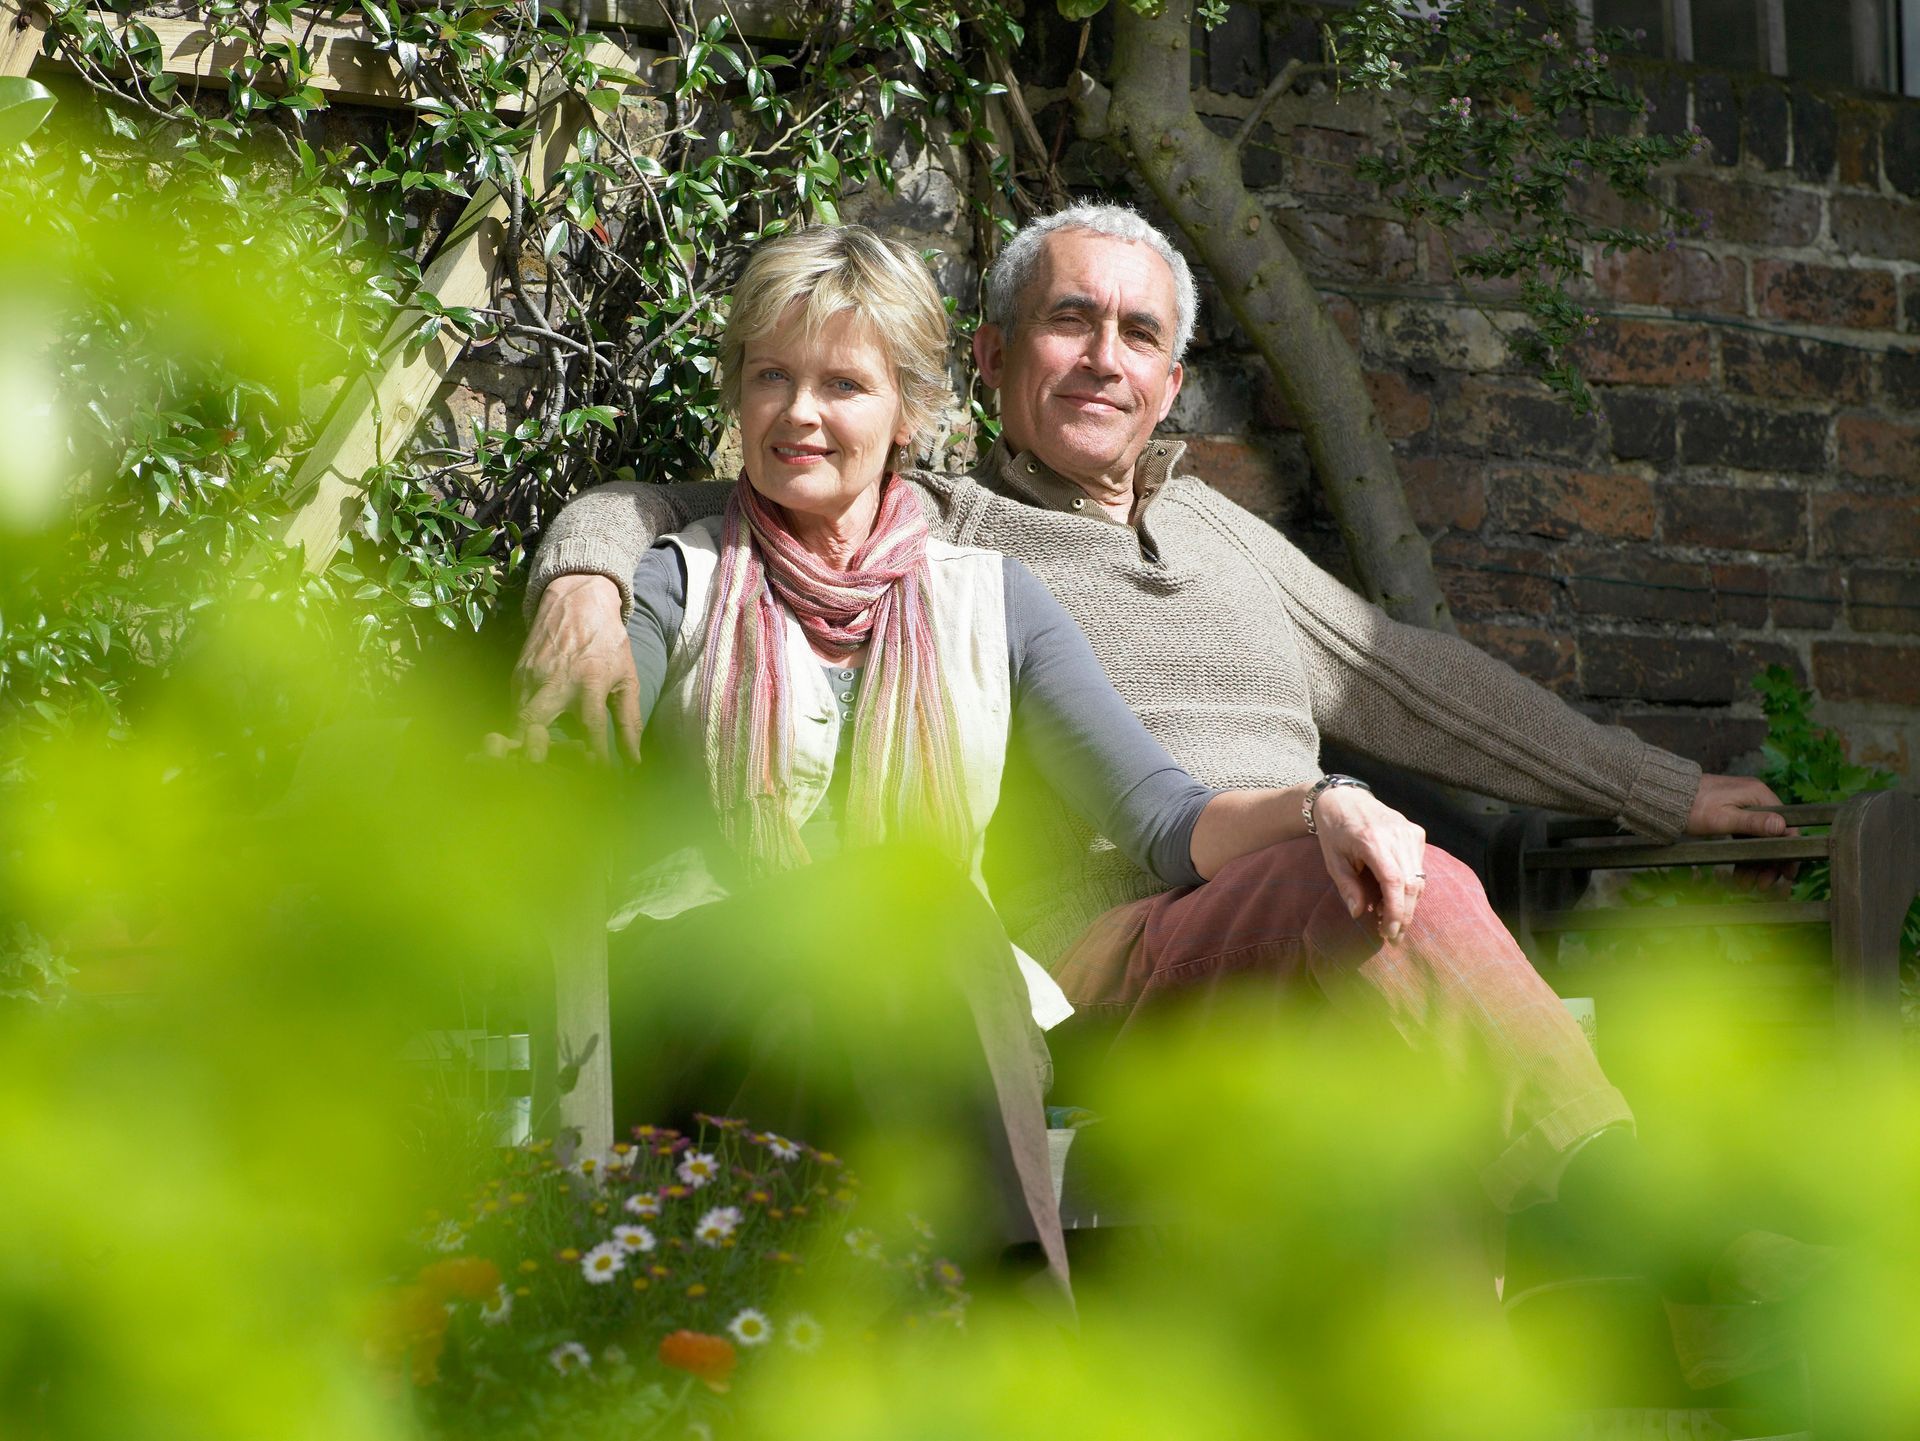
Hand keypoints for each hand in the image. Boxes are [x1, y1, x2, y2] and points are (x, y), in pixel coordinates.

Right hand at [510, 573, 639, 762]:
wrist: (577, 600)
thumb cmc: (608, 641)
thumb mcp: (626, 677)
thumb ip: (630, 720)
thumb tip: (634, 760)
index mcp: (590, 681)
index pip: (590, 728)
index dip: (594, 758)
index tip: (599, 779)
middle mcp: (556, 680)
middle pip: (533, 725)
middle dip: (534, 754)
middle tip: (543, 780)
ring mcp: (531, 677)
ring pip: (516, 720)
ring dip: (522, 746)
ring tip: (534, 770)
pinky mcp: (517, 674)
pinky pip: (513, 708)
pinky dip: (519, 729)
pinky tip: (529, 745)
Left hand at [1311, 787, 1427, 943]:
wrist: (1344, 799)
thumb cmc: (1334, 832)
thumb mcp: (1332, 860)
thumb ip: (1347, 886)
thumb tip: (1359, 914)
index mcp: (1373, 840)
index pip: (1394, 882)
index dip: (1396, 910)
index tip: (1389, 932)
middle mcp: (1396, 834)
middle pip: (1411, 884)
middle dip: (1404, 914)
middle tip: (1393, 936)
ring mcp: (1409, 831)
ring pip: (1419, 878)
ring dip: (1409, 903)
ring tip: (1392, 920)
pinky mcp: (1416, 832)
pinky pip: (1419, 866)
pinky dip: (1411, 886)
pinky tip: (1396, 897)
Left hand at [1686, 772, 1795, 890]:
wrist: (1664, 797)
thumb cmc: (1692, 806)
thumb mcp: (1723, 818)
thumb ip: (1752, 822)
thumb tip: (1781, 826)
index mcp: (1759, 795)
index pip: (1787, 826)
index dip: (1789, 851)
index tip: (1787, 874)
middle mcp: (1756, 798)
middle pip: (1774, 836)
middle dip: (1770, 863)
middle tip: (1762, 886)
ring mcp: (1745, 806)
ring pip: (1759, 840)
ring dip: (1755, 863)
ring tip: (1746, 886)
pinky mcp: (1734, 814)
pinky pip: (1746, 838)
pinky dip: (1744, 855)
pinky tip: (1739, 874)